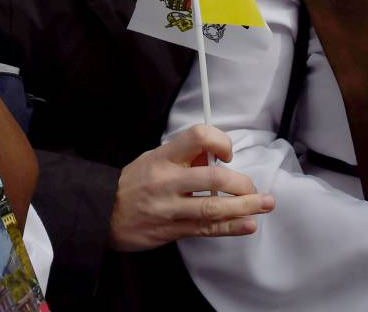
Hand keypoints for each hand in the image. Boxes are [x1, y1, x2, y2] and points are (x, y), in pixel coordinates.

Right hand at [108, 124, 274, 251]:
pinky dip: (230, 227)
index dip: (220, 142)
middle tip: (253, 188)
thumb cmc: (132, 183)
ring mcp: (170, 208)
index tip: (228, 154)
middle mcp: (167, 181)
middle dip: (242, 184)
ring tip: (264, 204)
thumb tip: (215, 154)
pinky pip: (206, 228)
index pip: (198, 138)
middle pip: (214, 178)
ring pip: (214, 207)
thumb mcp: (152, 159)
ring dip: (245, 206)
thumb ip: (182, 156)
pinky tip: (247, 224)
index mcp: (163, 157)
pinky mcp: (172, 230)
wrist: (102, 213)